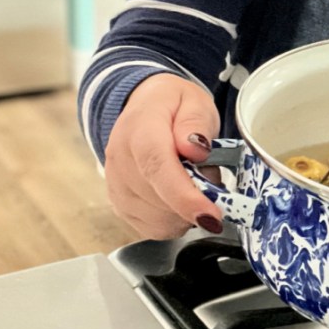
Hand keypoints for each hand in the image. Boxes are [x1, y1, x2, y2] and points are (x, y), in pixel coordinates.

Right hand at [104, 73, 222, 238]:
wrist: (144, 105)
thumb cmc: (173, 105)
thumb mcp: (194, 100)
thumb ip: (196, 122)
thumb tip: (195, 149)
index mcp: (139, 130)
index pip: (157, 168)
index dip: (185, 197)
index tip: (211, 215)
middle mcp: (120, 161)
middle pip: (160, 201)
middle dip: (196, 200)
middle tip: (210, 175)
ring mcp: (116, 186)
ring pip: (159, 220)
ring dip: (186, 212)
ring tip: (193, 181)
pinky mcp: (120, 205)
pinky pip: (153, 228)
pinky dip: (175, 220)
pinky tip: (180, 198)